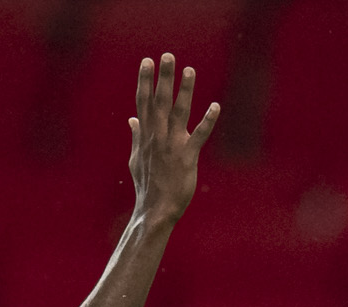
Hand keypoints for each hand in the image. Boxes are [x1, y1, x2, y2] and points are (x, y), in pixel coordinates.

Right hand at [125, 54, 219, 226]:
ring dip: (185, 90)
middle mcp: (158, 136)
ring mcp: (172, 146)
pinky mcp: (187, 157)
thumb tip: (131, 119)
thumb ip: (136, 136)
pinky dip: (208, 121)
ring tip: (190, 70)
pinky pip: (199, 136)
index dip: (145, 80)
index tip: (147, 61)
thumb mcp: (136, 158)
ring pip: (179, 113)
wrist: (154, 210)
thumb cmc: (147, 185)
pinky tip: (216, 106)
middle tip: (168, 56)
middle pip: (160, 101)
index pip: (143, 102)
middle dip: (164, 77)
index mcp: (146, 135)